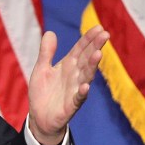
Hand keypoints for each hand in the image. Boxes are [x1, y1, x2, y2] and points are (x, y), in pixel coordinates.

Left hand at [28, 25, 109, 144]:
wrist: (39, 117)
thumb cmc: (43, 92)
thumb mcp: (41, 69)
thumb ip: (46, 53)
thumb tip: (50, 32)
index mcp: (68, 66)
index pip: (80, 49)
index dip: (88, 39)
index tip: (98, 27)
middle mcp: (74, 76)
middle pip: (86, 59)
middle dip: (95, 47)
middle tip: (105, 34)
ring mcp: (75, 90)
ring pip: (86, 76)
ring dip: (92, 66)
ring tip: (98, 54)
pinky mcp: (71, 105)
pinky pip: (78, 98)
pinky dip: (82, 92)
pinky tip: (85, 86)